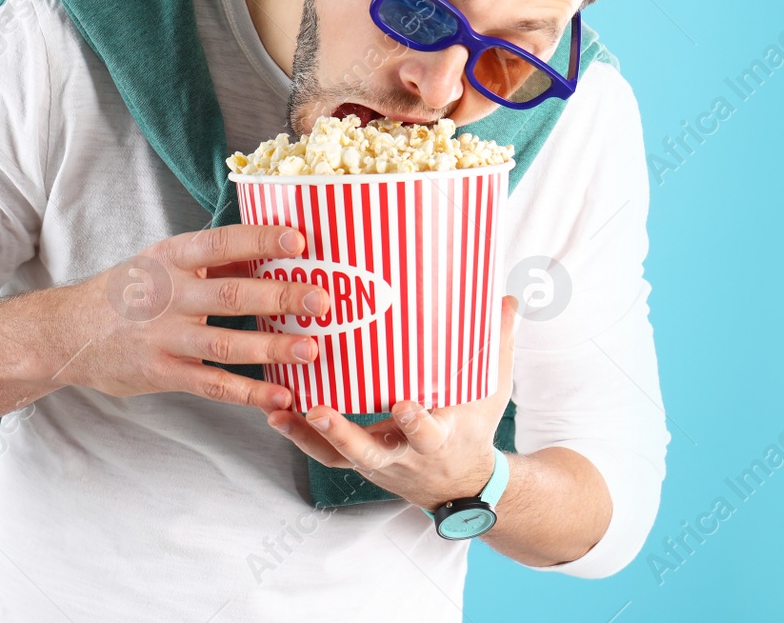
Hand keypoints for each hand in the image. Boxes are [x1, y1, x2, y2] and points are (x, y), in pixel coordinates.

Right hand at [40, 225, 329, 409]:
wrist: (67, 331)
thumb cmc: (129, 291)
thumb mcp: (162, 262)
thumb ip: (215, 260)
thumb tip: (276, 248)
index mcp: (171, 257)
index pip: (221, 243)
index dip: (260, 240)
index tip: (299, 239)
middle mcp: (168, 295)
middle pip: (232, 295)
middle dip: (280, 297)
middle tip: (322, 299)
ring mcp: (164, 337)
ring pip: (226, 344)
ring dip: (272, 348)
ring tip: (312, 349)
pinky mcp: (162, 373)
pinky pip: (212, 385)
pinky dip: (249, 392)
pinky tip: (281, 395)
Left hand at [265, 295, 517, 510]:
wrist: (457, 484)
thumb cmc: (472, 427)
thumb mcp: (491, 391)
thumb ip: (498, 344)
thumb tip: (509, 298)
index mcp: (441, 437)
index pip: (429, 434)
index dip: (416, 424)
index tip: (404, 406)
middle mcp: (405, 455)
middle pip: (371, 451)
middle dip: (344, 433)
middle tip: (318, 409)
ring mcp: (377, 462)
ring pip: (339, 455)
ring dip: (309, 435)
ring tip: (279, 410)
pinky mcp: (356, 462)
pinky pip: (324, 454)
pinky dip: (299, 436)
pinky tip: (275, 412)